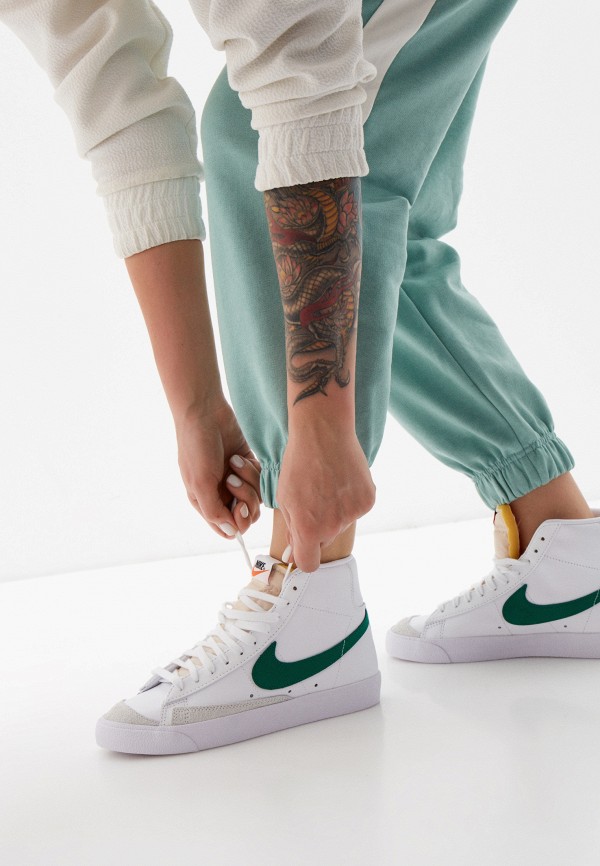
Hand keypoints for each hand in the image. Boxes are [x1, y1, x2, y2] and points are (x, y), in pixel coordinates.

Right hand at [175, 398, 261, 537]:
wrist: (204, 412)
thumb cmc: (196, 446)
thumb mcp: (200, 482)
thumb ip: (214, 511)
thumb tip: (232, 533)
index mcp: (205, 502)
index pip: (229, 528)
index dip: (238, 521)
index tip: (239, 506)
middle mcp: (220, 494)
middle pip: (247, 514)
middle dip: (245, 499)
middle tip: (233, 479)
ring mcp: (235, 479)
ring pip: (256, 497)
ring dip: (248, 481)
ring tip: (234, 463)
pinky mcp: (247, 464)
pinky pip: (260, 479)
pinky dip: (253, 470)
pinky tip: (239, 457)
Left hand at [276, 422, 375, 571]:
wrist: (324, 432)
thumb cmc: (298, 463)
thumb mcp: (285, 497)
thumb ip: (292, 528)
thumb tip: (296, 550)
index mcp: (309, 529)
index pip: (309, 564)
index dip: (304, 556)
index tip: (302, 548)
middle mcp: (333, 526)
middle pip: (325, 541)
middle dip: (317, 528)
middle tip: (312, 500)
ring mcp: (353, 513)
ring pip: (341, 523)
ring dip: (334, 511)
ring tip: (326, 484)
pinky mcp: (368, 500)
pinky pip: (356, 509)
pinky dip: (349, 499)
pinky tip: (341, 480)